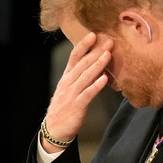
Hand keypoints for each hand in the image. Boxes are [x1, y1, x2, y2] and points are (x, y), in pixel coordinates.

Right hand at [42, 32, 112, 152]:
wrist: (54, 128)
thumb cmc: (65, 108)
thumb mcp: (69, 89)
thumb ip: (80, 77)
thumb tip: (94, 65)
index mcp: (67, 77)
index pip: (74, 57)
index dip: (83, 45)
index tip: (93, 35)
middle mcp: (68, 83)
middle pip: (82, 64)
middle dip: (96, 52)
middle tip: (108, 41)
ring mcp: (72, 94)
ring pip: (85, 76)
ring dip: (97, 65)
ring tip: (108, 55)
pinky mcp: (77, 106)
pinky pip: (87, 94)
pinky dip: (96, 86)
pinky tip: (104, 79)